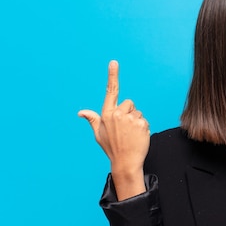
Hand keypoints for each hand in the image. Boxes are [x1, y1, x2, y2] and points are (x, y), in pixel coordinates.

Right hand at [78, 60, 150, 176]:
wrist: (125, 162)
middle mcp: (117, 114)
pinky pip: (144, 120)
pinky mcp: (141, 124)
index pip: (111, 91)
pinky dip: (143, 127)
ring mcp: (130, 119)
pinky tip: (137, 137)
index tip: (114, 62)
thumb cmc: (112, 148)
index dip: (112, 76)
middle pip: (129, 103)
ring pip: (137, 112)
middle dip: (129, 112)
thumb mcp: (99, 134)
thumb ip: (92, 120)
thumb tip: (81, 112)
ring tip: (131, 135)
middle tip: (125, 129)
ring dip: (136, 121)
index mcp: (106, 114)